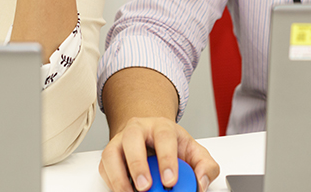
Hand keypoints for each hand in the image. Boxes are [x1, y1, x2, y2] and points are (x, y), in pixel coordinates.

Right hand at [98, 117, 218, 191]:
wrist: (149, 137)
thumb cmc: (171, 144)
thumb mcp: (193, 151)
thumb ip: (205, 166)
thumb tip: (202, 181)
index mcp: (161, 126)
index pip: (164, 137)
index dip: (167, 159)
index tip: (170, 181)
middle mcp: (137, 129)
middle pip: (132, 138)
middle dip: (138, 165)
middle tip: (146, 187)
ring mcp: (120, 141)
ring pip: (111, 153)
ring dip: (119, 177)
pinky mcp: (109, 156)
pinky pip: (105, 169)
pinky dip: (112, 183)